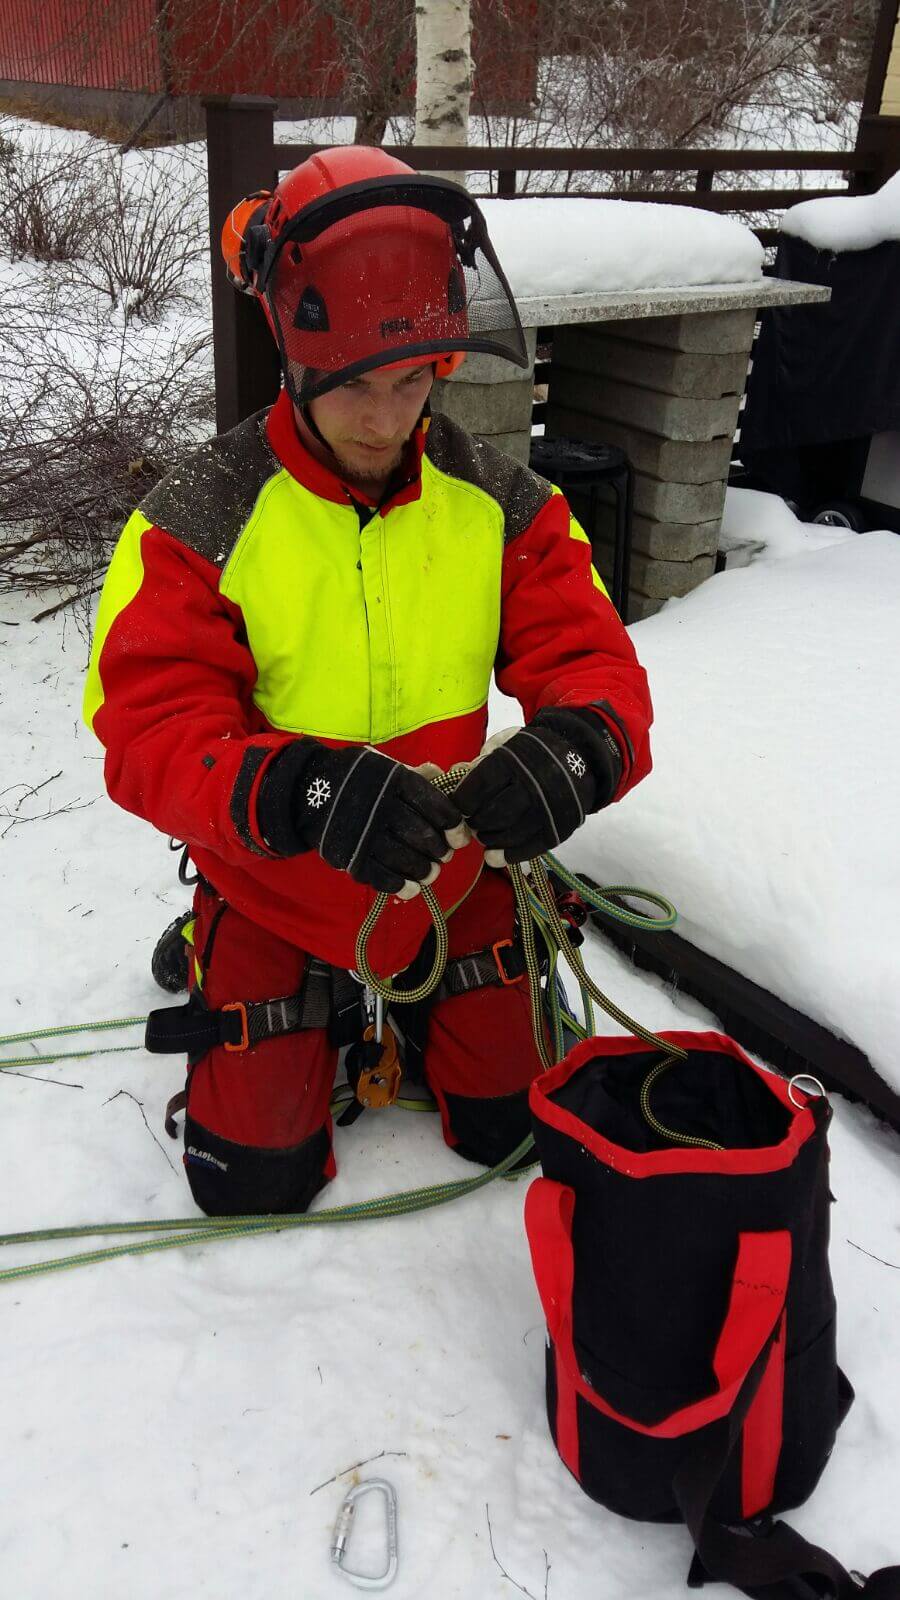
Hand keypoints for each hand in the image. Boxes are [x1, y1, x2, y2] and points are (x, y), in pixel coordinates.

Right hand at [257, 740, 465, 895]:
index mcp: (395, 781)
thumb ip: (413, 774)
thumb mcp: (384, 767)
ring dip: (424, 871)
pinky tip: (410, 888)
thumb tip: (441, 774)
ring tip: (429, 874)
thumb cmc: (357, 778)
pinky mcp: (350, 855)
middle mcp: (382, 806)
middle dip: (439, 851)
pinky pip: (381, 876)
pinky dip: (400, 885)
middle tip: (442, 857)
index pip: (435, 806)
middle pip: (423, 836)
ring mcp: (366, 833)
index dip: (453, 826)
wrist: (306, 791)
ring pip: (405, 859)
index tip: (459, 838)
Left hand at [453, 707, 621, 865]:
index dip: (462, 802)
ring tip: (484, 836)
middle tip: (472, 824)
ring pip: (509, 834)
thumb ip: (480, 761)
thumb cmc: (532, 752)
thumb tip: (457, 774)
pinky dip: (509, 855)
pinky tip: (494, 857)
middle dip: (476, 823)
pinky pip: (531, 847)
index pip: (477, 788)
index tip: (459, 807)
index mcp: (512, 760)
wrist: (580, 754)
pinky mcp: (561, 826)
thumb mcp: (506, 744)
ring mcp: (547, 807)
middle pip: (492, 814)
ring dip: (490, 840)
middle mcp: (531, 784)